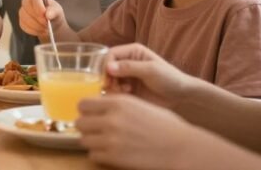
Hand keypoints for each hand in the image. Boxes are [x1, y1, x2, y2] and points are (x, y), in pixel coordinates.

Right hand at [18, 0, 64, 38]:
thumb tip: (48, 15)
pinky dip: (33, 31)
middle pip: (27, 8)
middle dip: (38, 18)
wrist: (51, 25)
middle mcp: (27, 2)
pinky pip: (24, 26)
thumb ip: (54, 11)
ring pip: (25, 19)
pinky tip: (40, 30)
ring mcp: (23, 12)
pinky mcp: (21, 22)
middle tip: (47, 24)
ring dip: (36, 26)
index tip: (44, 14)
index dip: (38, 6)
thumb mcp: (58, 11)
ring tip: (46, 28)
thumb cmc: (54, 14)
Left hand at [78, 94, 196, 168]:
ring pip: (83, 139)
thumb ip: (117, 104)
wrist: (181, 147)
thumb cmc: (165, 125)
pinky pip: (92, 155)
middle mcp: (111, 119)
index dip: (86, 111)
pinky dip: (99, 155)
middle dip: (87, 127)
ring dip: (92, 141)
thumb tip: (99, 105)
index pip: (83, 104)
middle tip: (96, 131)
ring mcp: (110, 139)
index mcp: (117, 102)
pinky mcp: (113, 157)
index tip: (91, 115)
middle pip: (80, 122)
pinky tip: (111, 153)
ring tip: (104, 143)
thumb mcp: (139, 104)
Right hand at [104, 43, 196, 106]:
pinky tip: (128, 94)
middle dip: (107, 77)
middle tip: (114, 87)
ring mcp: (126, 76)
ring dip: (112, 86)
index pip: (110, 54)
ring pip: (108, 79)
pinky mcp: (127, 88)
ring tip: (125, 91)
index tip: (109, 77)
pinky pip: (114, 90)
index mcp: (132, 51)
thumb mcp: (151, 70)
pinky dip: (116, 93)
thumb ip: (129, 67)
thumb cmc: (170, 78)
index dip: (106, 65)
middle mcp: (126, 62)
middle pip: (106, 67)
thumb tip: (108, 67)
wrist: (181, 95)